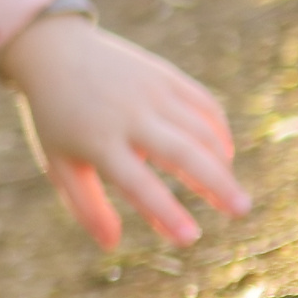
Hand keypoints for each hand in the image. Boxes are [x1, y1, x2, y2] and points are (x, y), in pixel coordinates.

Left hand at [0, 12, 251, 248]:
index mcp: (98, 141)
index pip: (137, 184)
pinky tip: (224, 154)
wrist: (55, 52)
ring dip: (221, 161)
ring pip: (199, 128)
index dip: (165, 212)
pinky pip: (203, 103)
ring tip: (230, 193)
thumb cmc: (57, 120)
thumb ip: (85, 206)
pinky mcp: (165, 74)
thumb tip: (112, 245)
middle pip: (182, 152)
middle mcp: (128, 114)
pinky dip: (219, 129)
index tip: (190, 238)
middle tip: (242, 210)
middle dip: (217, 183)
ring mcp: (150, 91)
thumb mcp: (60, 163)